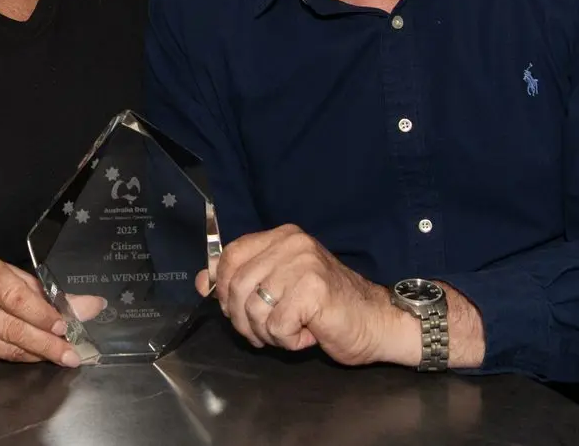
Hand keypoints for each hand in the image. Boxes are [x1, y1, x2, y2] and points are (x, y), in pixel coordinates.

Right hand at [0, 255, 79, 366]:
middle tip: (72, 354)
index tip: (63, 325)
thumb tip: (89, 306)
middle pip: (13, 329)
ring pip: (5, 349)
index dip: (40, 314)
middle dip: (46, 344)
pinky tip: (36, 358)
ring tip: (62, 358)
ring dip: (37, 355)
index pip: (15, 297)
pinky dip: (19, 359)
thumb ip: (46, 292)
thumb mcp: (8, 273)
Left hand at [199, 224, 396, 365]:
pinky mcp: (313, 289)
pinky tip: (308, 333)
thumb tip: (203, 280)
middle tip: (267, 331)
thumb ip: (242, 280)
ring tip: (292, 330)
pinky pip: (276, 325)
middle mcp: (292, 244)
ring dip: (268, 333)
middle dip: (243, 320)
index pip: (230, 256)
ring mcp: (303, 263)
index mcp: (282, 237)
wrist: (375, 322)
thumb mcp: (279, 288)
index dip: (223, 289)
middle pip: (236, 286)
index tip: (234, 309)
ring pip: (254, 309)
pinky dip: (288, 340)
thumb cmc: (327, 308)